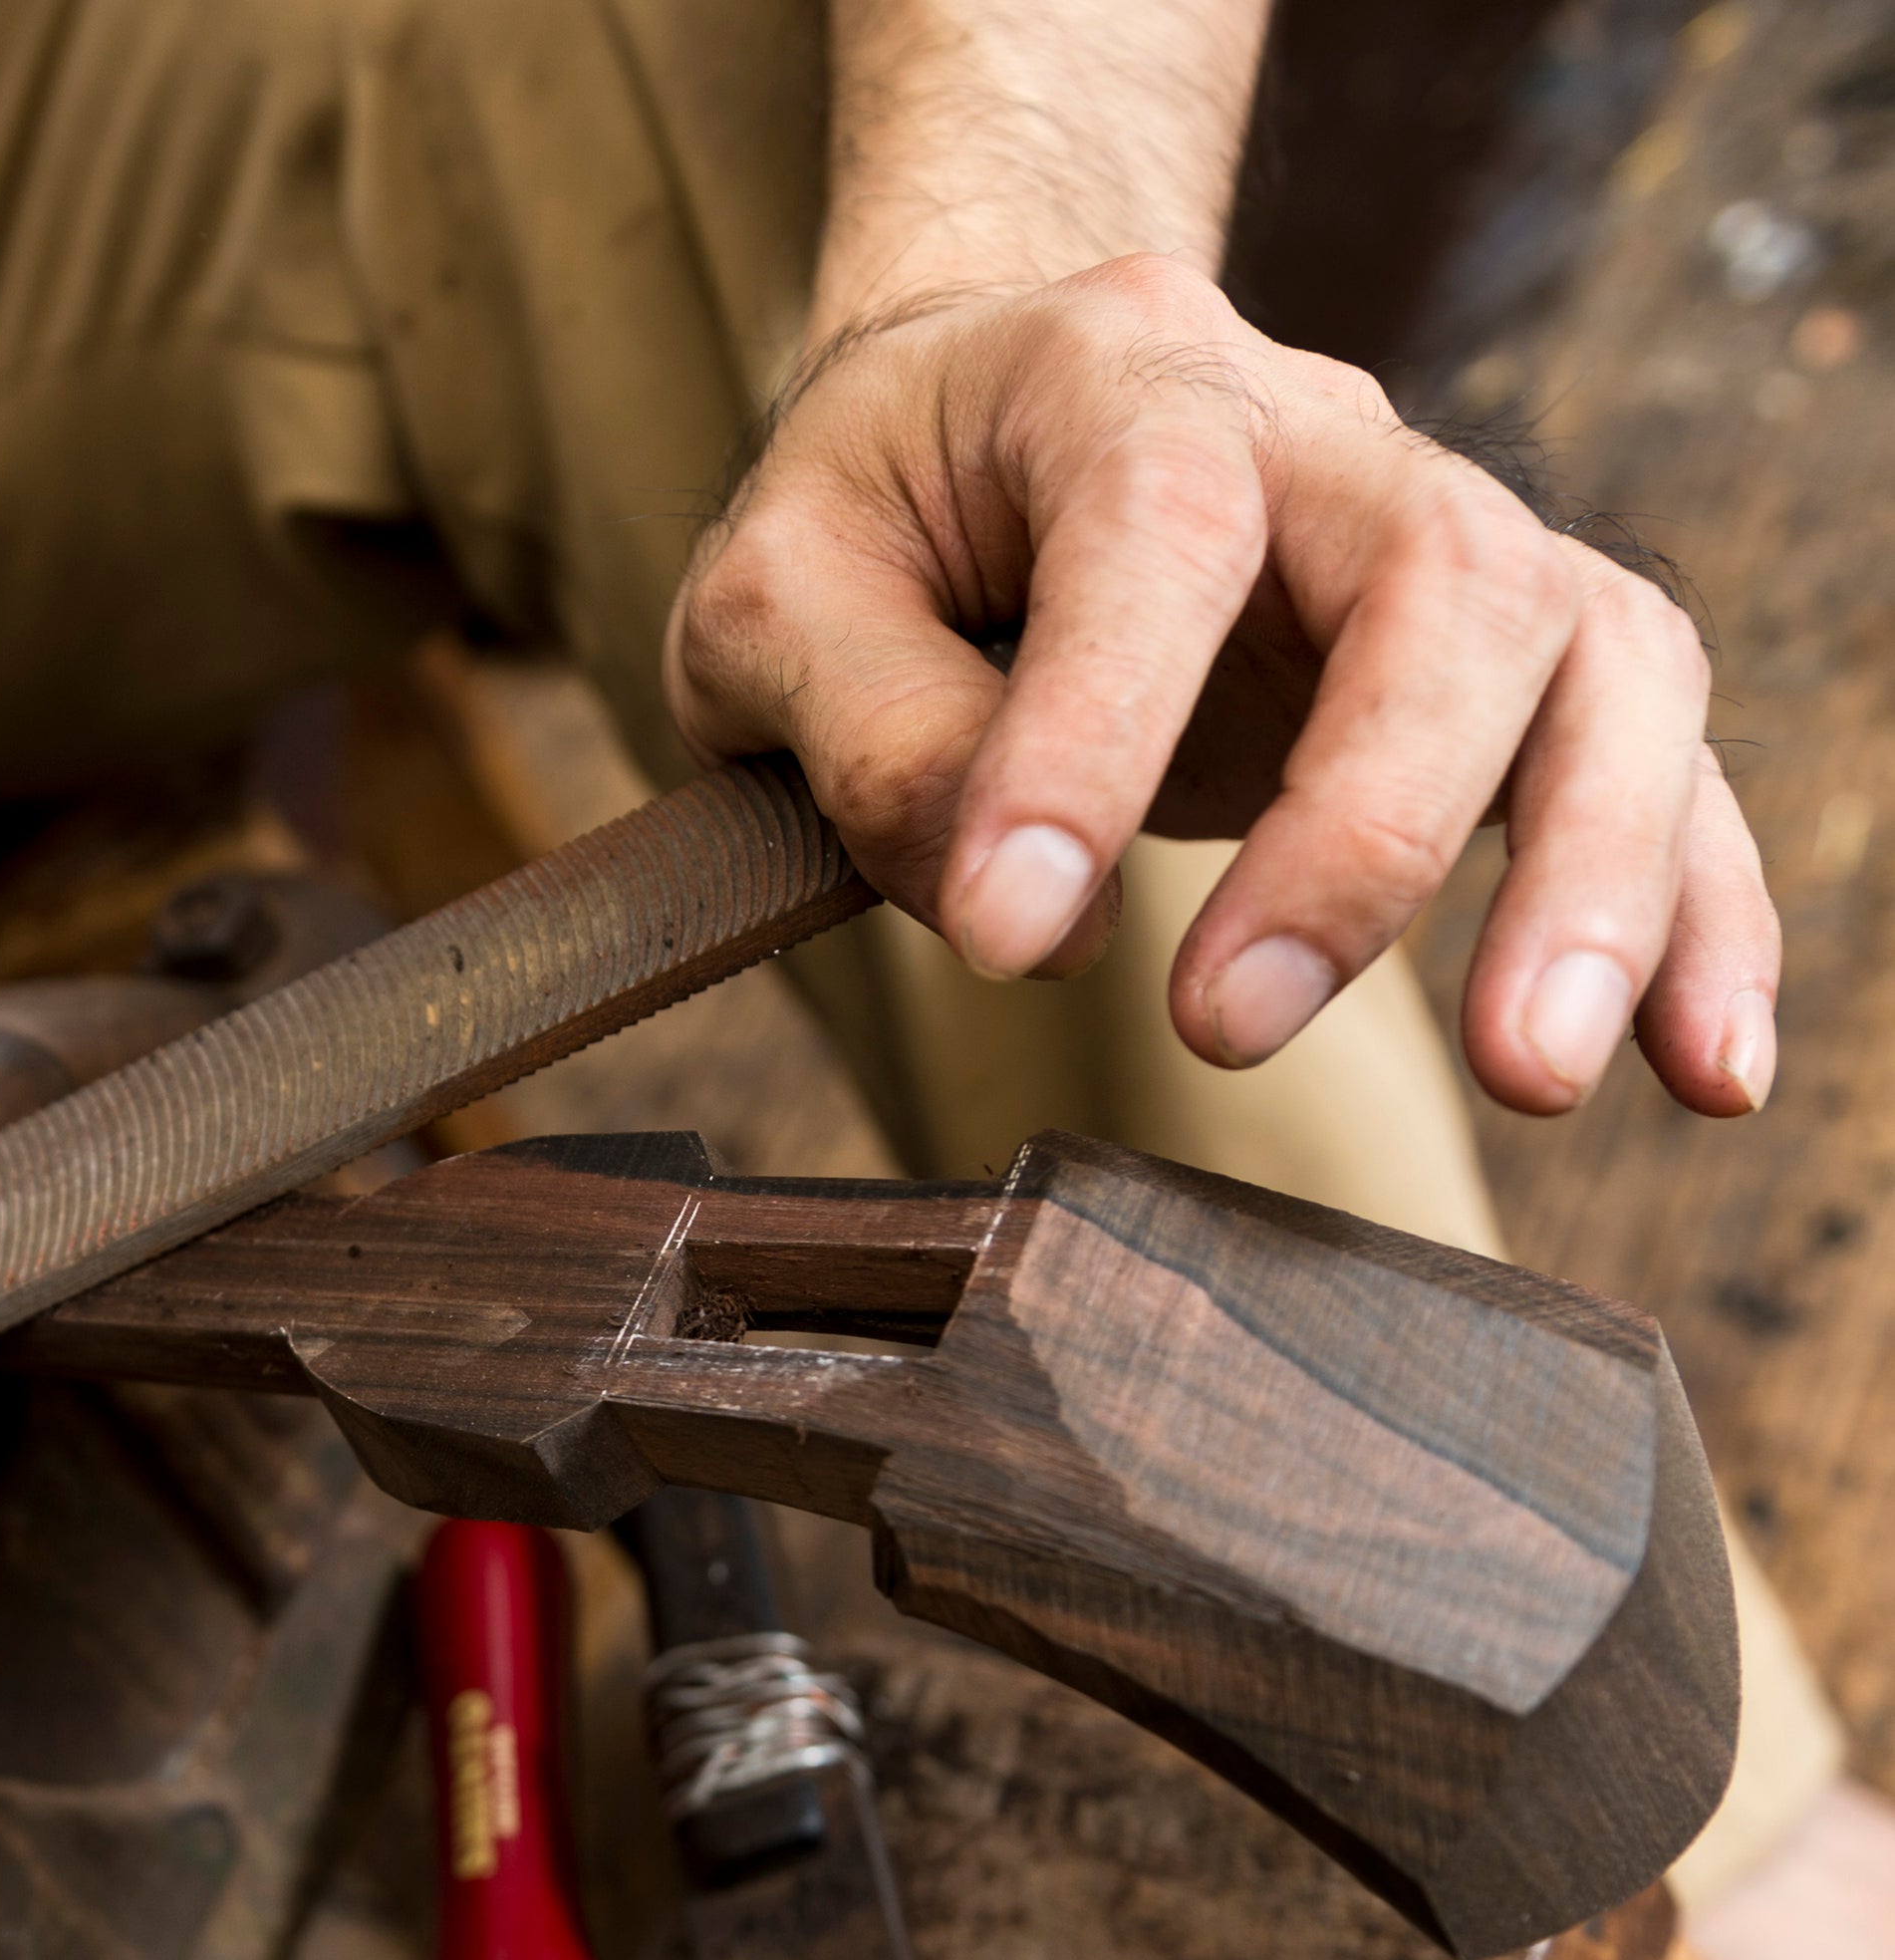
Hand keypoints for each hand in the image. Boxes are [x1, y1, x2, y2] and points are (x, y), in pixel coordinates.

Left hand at [664, 255, 1778, 1117]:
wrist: (973, 421)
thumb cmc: (870, 518)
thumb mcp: (765, 601)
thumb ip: (862, 728)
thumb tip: (1013, 901)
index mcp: (1114, 376)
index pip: (1151, 532)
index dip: (1091, 735)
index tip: (1008, 936)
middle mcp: (1321, 431)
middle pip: (1444, 580)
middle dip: (1364, 827)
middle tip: (1226, 1030)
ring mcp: (1440, 534)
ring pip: (1597, 657)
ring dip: (1592, 873)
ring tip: (1530, 1075)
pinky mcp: (1506, 657)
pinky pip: (1650, 757)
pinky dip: (1695, 911)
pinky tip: (1702, 1067)